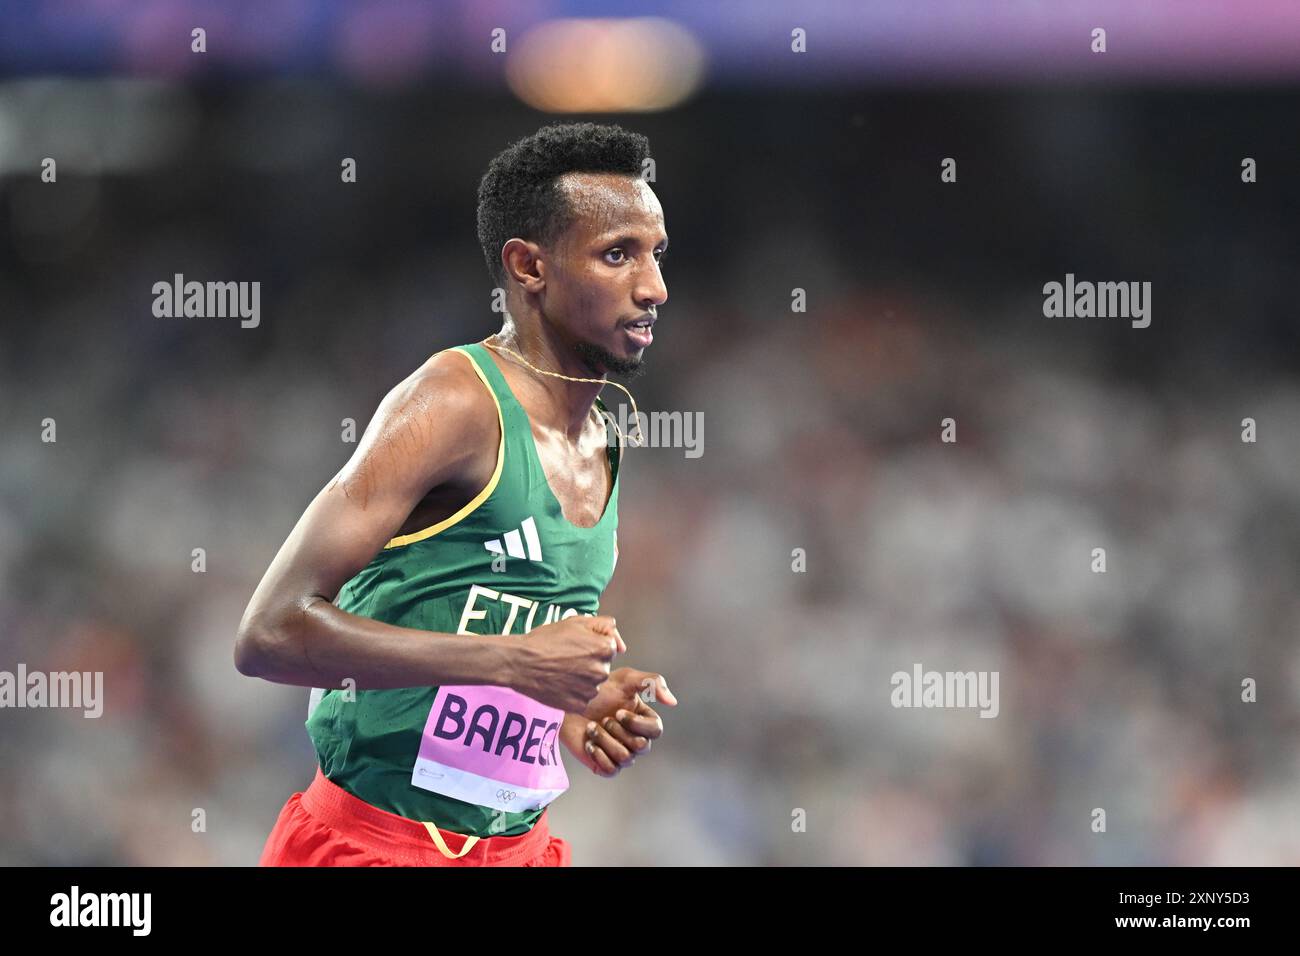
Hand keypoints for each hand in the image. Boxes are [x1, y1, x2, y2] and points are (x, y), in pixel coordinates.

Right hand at [509, 615, 625, 712]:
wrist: (520, 662)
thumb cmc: (546, 639)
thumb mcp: (576, 621)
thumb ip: (605, 626)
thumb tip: (621, 646)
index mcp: (604, 648)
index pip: (608, 649)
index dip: (591, 647)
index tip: (575, 647)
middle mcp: (601, 670)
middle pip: (601, 667)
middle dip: (589, 664)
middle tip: (566, 660)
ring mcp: (590, 690)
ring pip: (592, 684)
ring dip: (582, 680)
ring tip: (561, 672)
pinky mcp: (579, 705)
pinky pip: (582, 699)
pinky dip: (573, 694)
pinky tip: (559, 685)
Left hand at [560, 668, 677, 776]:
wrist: (567, 704)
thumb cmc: (597, 689)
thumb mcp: (626, 678)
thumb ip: (653, 682)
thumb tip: (674, 702)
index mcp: (643, 719)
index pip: (655, 730)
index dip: (638, 724)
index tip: (619, 712)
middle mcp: (635, 738)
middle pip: (641, 746)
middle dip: (619, 732)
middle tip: (603, 718)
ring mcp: (620, 752)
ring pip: (626, 758)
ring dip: (606, 741)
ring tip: (591, 728)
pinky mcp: (604, 765)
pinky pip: (611, 770)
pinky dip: (600, 756)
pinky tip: (589, 743)